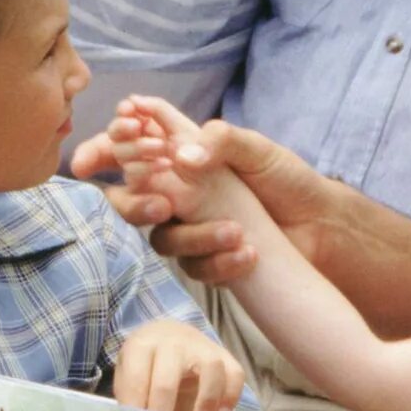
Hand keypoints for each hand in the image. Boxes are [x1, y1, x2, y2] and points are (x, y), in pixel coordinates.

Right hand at [92, 107, 340, 286]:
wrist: (322, 226)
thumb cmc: (287, 180)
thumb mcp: (259, 150)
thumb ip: (221, 143)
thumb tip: (183, 158)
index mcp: (181, 155)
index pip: (128, 149)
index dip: (102, 151)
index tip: (89, 161)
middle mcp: (177, 192)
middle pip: (128, 202)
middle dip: (135, 205)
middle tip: (162, 205)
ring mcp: (190, 228)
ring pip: (162, 240)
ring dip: (194, 237)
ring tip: (236, 230)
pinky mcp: (208, 260)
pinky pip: (195, 268)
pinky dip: (219, 262)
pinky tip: (248, 254)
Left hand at [112, 319, 244, 410]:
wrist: (169, 337)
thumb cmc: (145, 364)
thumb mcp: (129, 374)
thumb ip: (129, 398)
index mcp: (142, 345)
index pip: (137, 378)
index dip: (136, 408)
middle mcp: (172, 341)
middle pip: (168, 378)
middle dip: (163, 410)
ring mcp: (201, 346)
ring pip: (211, 367)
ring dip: (207, 399)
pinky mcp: (224, 354)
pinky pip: (235, 373)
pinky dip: (231, 395)